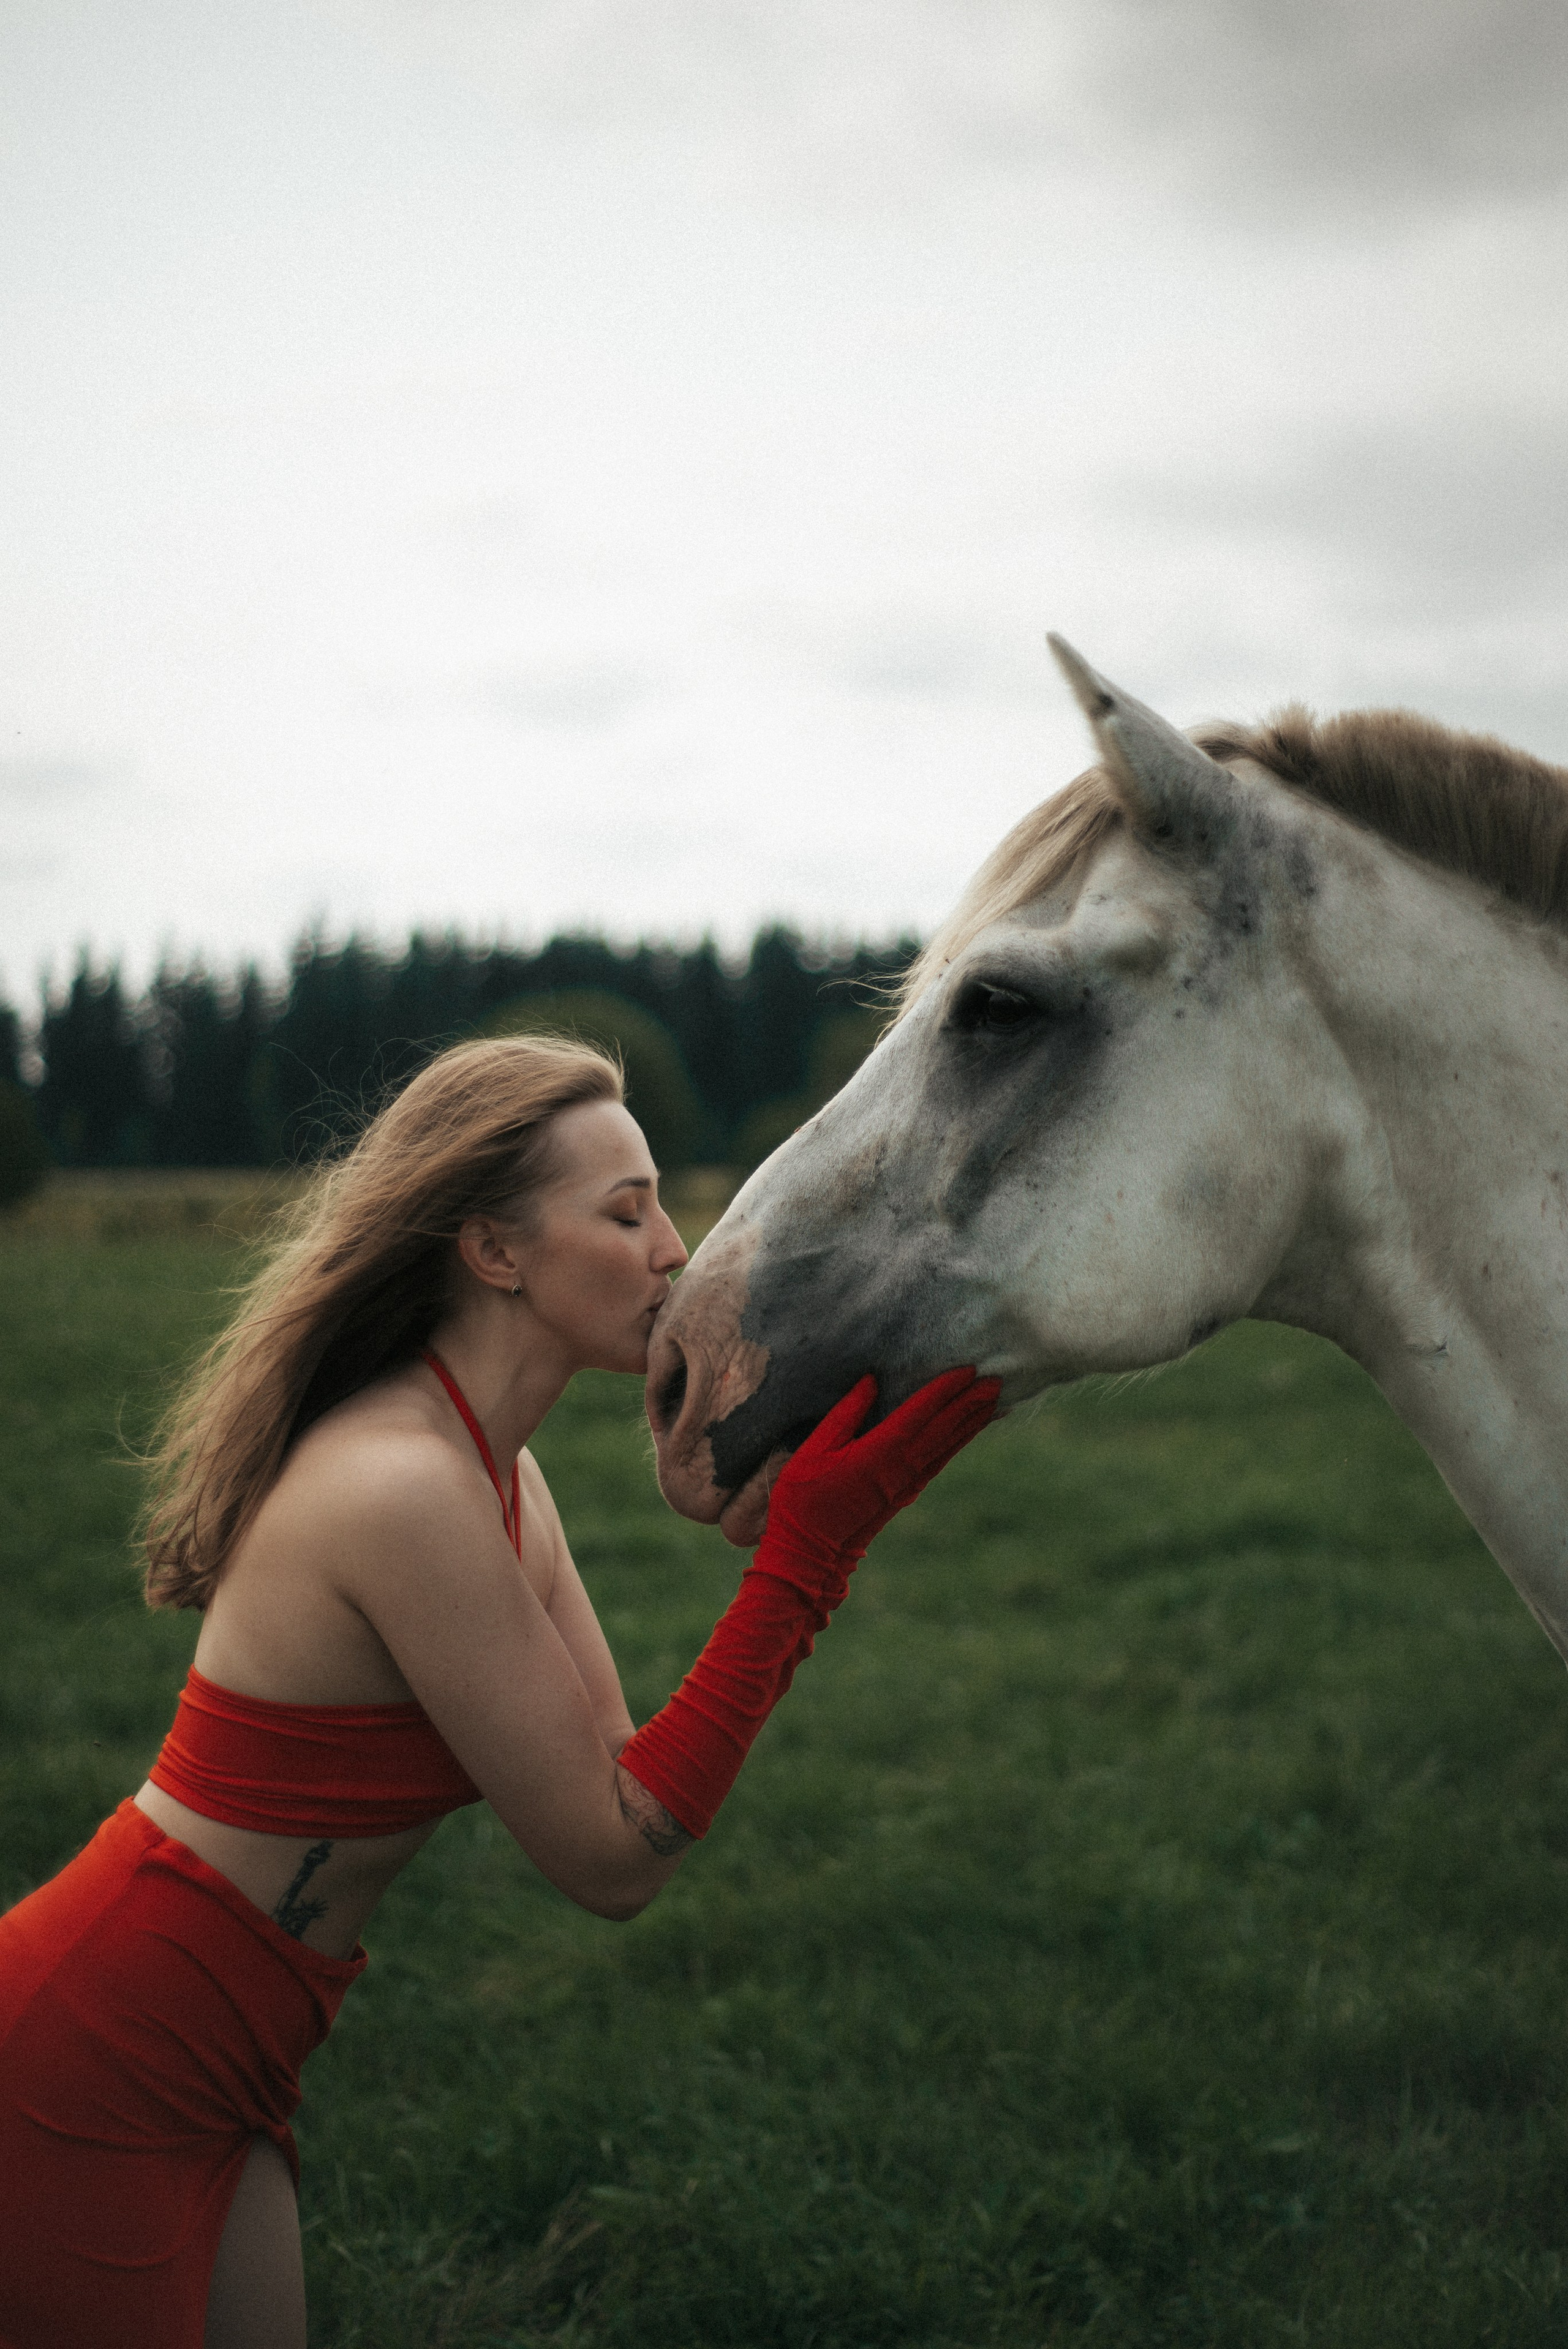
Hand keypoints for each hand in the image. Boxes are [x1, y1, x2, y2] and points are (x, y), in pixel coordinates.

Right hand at [760, 1367, 1000, 1570]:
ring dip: (971, 1423)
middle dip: (969, 1403)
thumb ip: (845, 1413)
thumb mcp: (814, 1449)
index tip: (967, 1369)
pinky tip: (967, 1432)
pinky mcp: (906, 1494)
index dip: (944, 1390)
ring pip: (947, 1447)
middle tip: (996, 1380)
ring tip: (994, 1402)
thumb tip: (871, 1381)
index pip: (919, 1413)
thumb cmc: (803, 1498)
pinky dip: (958, 1443)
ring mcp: (907, 1484)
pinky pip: (939, 1462)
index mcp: (878, 1452)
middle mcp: (901, 1468)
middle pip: (943, 1429)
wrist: (810, 1551)